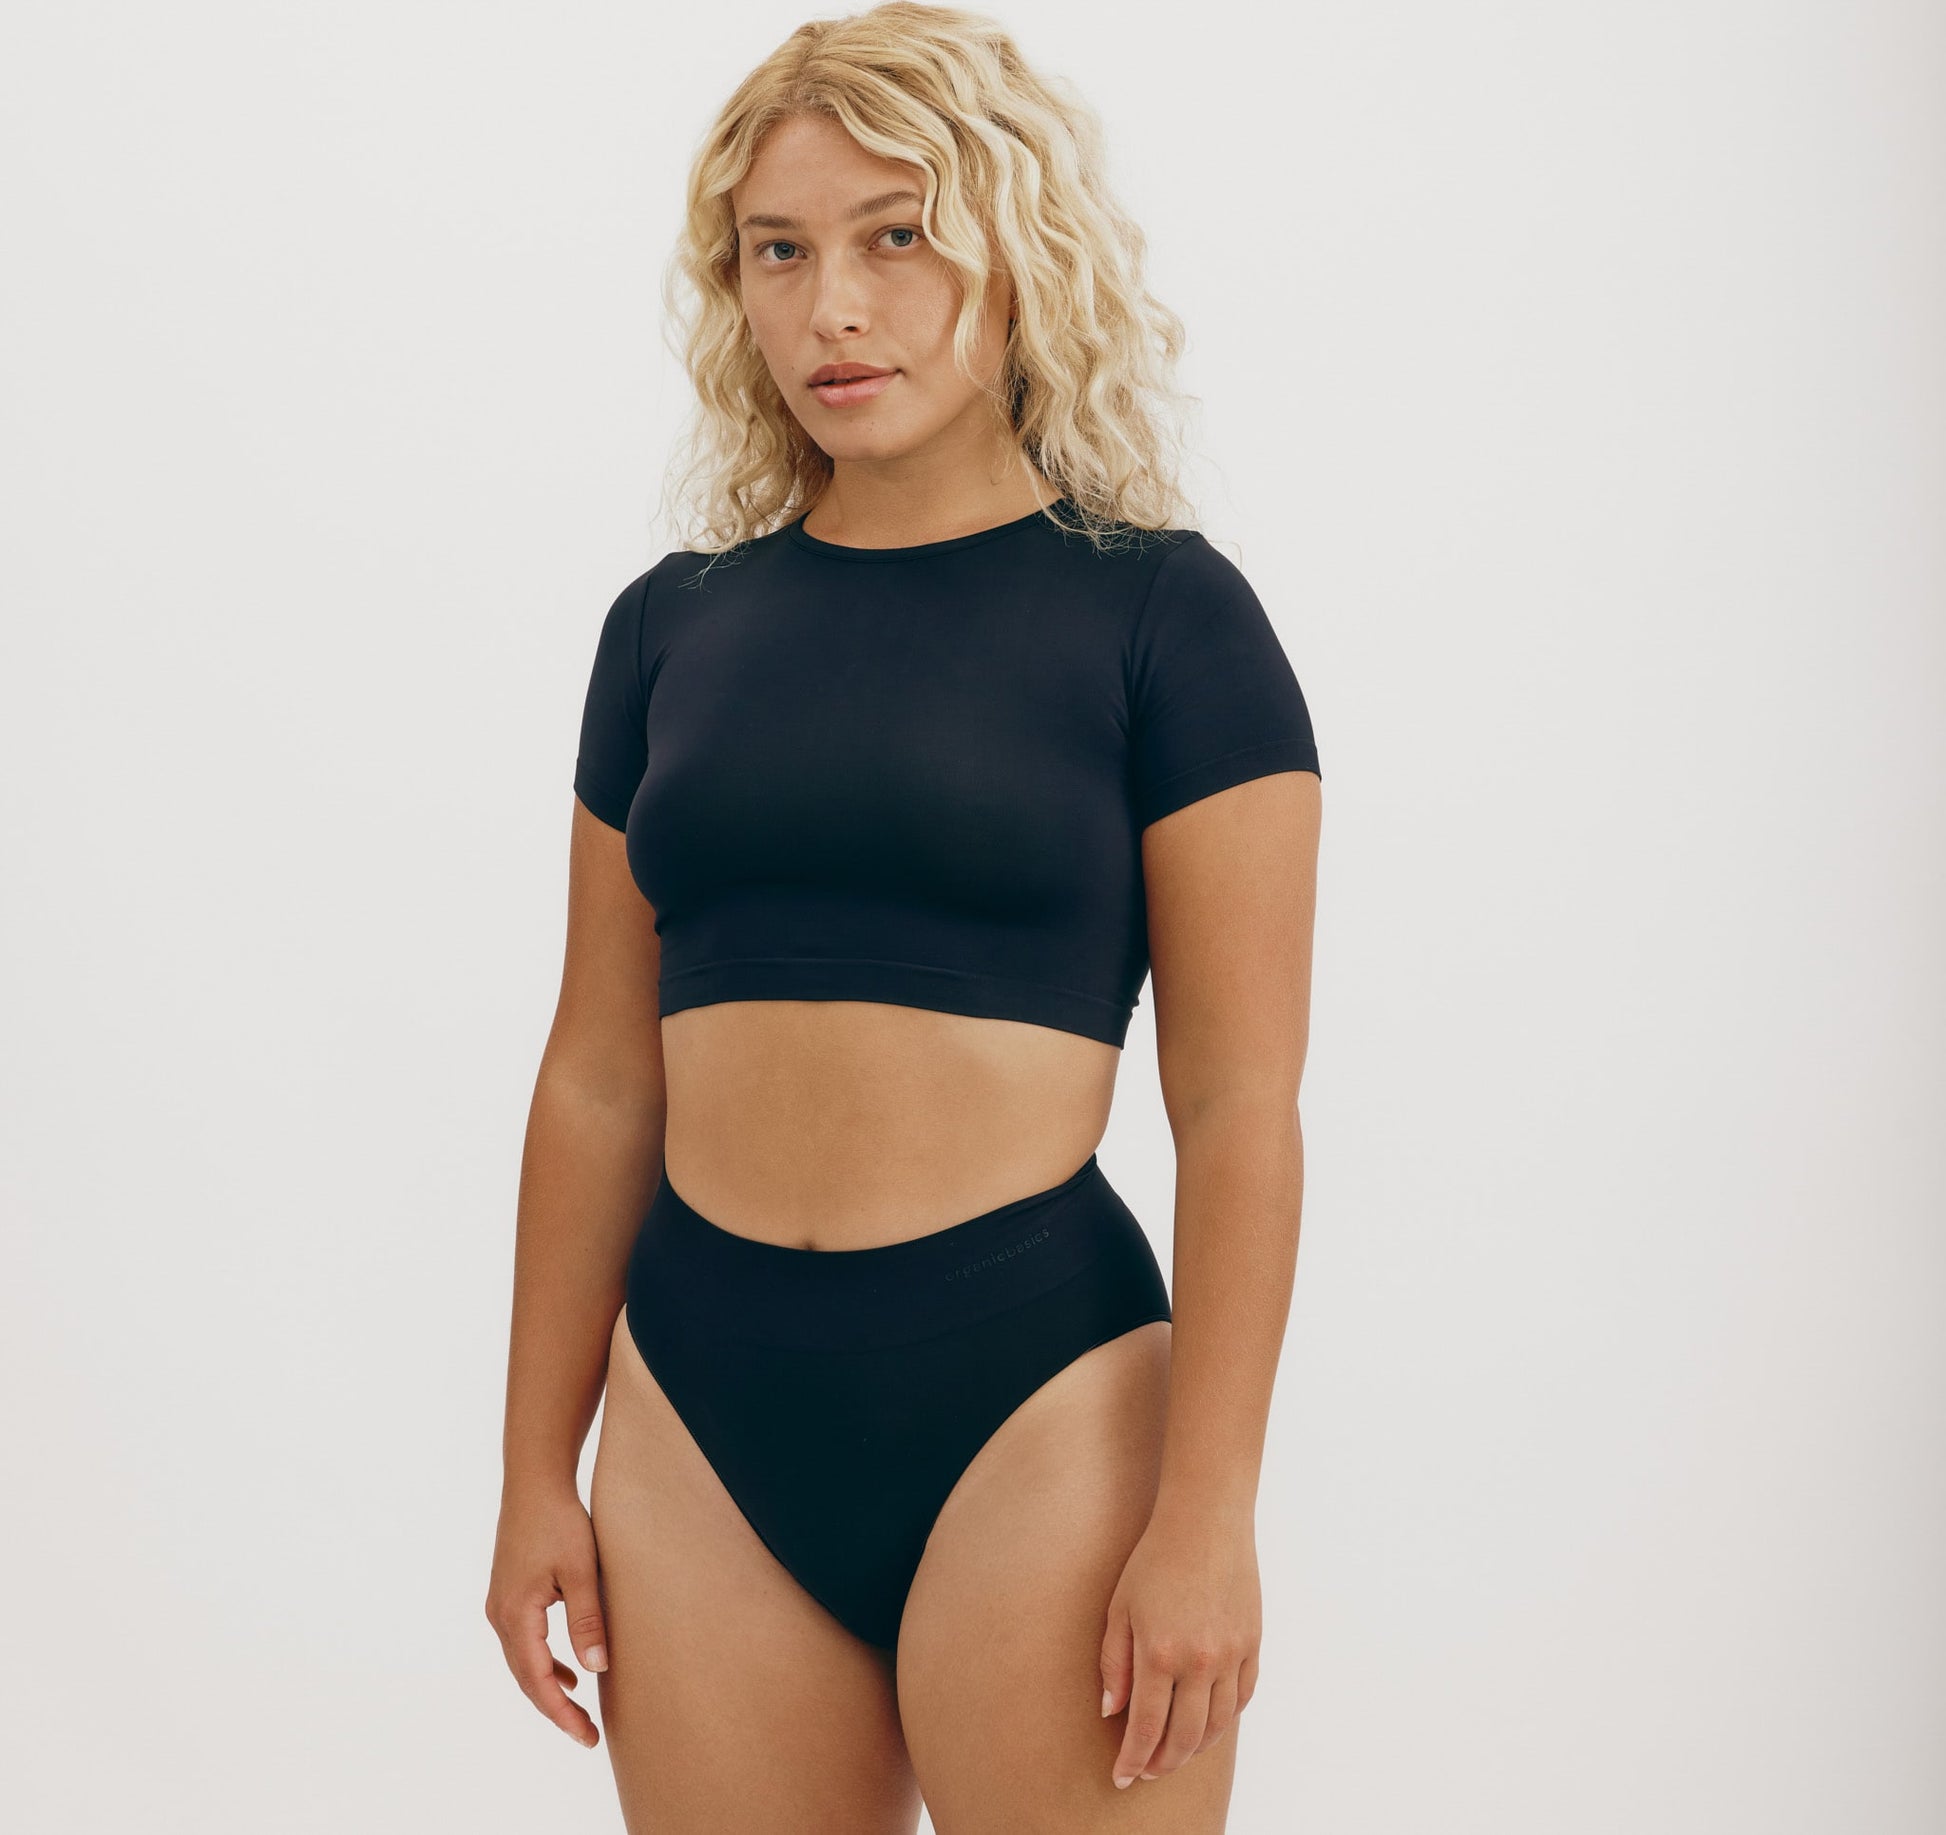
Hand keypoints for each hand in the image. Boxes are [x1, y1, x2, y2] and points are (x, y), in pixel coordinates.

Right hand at [484, 1481, 609, 1749]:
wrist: (534, 1481)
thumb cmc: (560, 1521)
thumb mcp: (582, 1571)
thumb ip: (587, 1620)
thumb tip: (596, 1669)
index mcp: (516, 1615)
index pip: (537, 1680)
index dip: (561, 1713)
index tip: (586, 1736)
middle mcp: (500, 1615)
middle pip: (526, 1678)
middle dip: (555, 1708)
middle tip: (586, 1734)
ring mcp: (501, 1604)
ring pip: (523, 1661)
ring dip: (548, 1686)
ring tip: (578, 1711)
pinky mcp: (508, 1593)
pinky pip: (524, 1642)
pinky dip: (544, 1661)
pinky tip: (568, 1669)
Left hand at [1098, 1506, 1261, 1789]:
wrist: (1206, 1519)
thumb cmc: (1155, 1558)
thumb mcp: (1120, 1606)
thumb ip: (1113, 1663)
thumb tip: (1112, 1712)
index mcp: (1159, 1652)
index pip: (1145, 1727)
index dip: (1133, 1759)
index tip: (1122, 1777)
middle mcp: (1200, 1661)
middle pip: (1184, 1737)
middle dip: (1162, 1762)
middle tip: (1147, 1771)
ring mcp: (1232, 1654)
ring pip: (1216, 1725)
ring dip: (1194, 1748)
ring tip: (1174, 1753)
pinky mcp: (1253, 1643)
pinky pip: (1242, 1698)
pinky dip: (1224, 1719)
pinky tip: (1207, 1723)